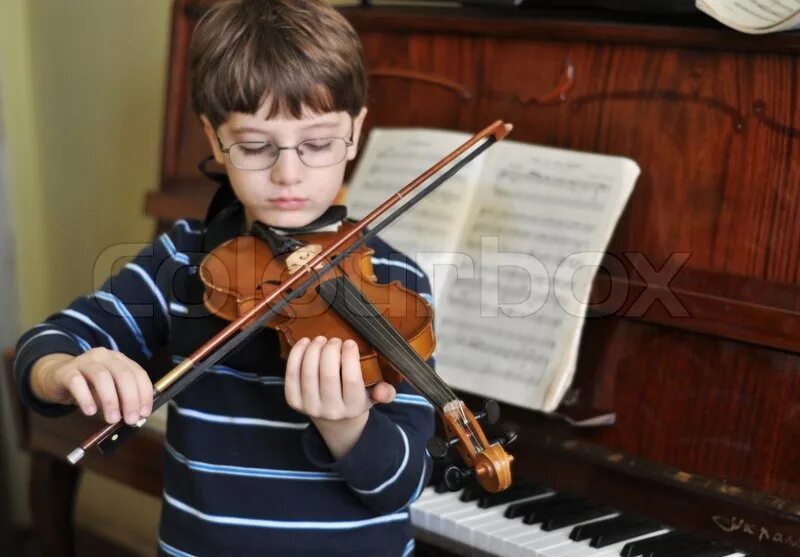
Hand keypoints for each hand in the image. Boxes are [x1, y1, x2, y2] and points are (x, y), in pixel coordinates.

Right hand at [30, 348, 153, 424]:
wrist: (55, 378)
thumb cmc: (88, 387)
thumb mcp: (108, 392)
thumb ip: (120, 400)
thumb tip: (133, 417)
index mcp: (119, 360)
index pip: (138, 374)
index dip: (144, 394)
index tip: (144, 413)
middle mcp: (104, 356)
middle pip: (123, 375)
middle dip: (130, 399)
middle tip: (130, 419)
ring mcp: (84, 361)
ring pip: (102, 377)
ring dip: (110, 401)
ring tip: (112, 419)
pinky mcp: (66, 371)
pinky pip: (77, 383)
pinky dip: (86, 398)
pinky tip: (90, 412)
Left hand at [284, 336, 395, 420]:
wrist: (334, 420)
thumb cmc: (356, 398)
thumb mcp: (374, 397)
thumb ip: (385, 392)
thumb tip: (383, 390)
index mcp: (354, 407)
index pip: (352, 379)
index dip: (350, 356)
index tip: (350, 342)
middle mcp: (331, 410)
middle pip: (328, 374)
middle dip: (330, 350)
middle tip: (335, 340)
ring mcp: (310, 407)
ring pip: (308, 372)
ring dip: (314, 350)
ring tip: (321, 339)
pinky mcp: (294, 402)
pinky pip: (291, 375)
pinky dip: (296, 355)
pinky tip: (304, 343)